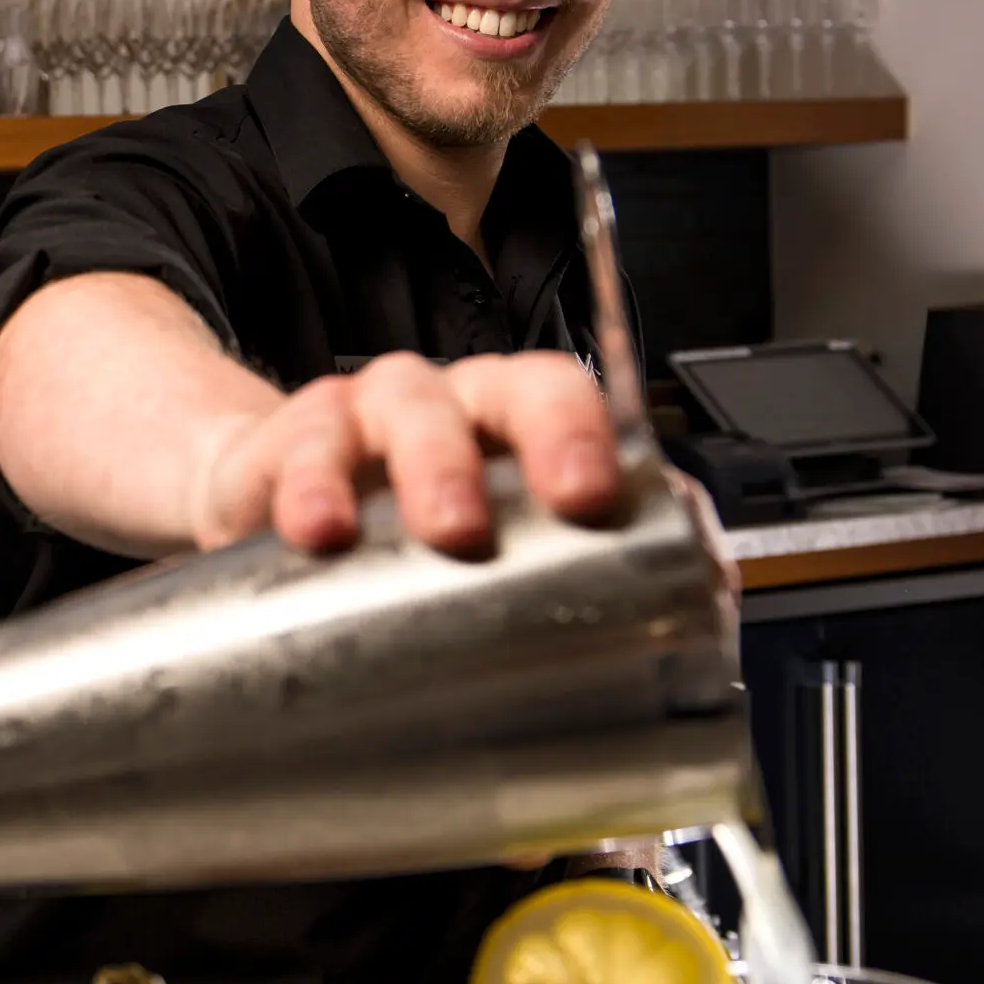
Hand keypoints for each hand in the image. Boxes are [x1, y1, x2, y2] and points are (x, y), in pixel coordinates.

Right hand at [190, 350, 621, 556]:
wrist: (280, 510)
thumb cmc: (411, 533)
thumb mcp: (495, 543)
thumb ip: (595, 560)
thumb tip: (703, 590)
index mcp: (512, 419)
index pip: (559, 395)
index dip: (576, 433)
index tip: (586, 496)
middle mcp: (449, 403)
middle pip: (487, 393)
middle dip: (492, 455)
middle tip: (475, 531)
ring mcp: (367, 416)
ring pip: (401, 410)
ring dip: (411, 469)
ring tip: (411, 534)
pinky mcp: (289, 446)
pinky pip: (302, 453)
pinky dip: (311, 489)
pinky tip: (315, 532)